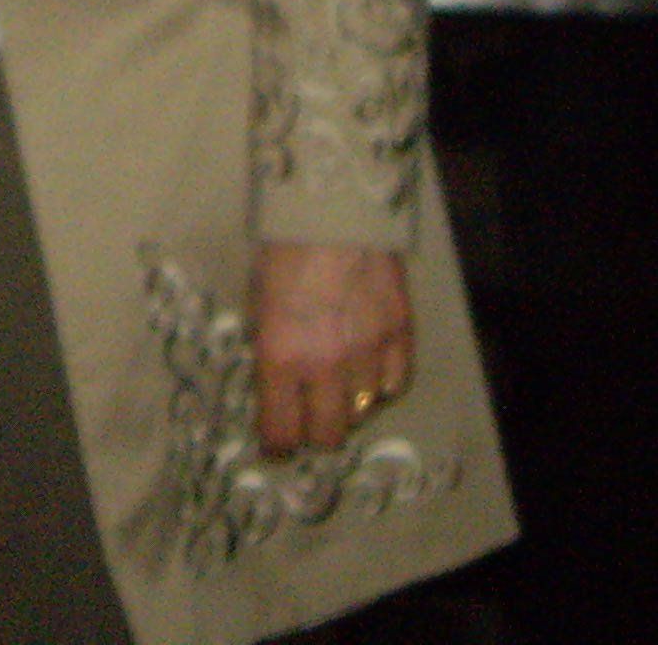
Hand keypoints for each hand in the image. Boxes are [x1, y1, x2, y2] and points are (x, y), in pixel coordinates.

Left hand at [251, 241, 412, 455]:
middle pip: (328, 435)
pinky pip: (394, 384)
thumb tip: (275, 387)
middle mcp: (324, 365)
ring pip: (363, 411)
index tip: (278, 446)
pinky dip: (381, 383)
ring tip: (339, 382)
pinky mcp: (399, 335)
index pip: (281, 431)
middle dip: (315, 433)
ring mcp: (367, 352)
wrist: (333, 211)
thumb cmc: (283, 251)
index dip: (278, 446)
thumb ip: (269, 349)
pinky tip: (369, 366)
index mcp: (280, 356)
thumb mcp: (257, 302)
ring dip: (349, 403)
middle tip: (310, 419)